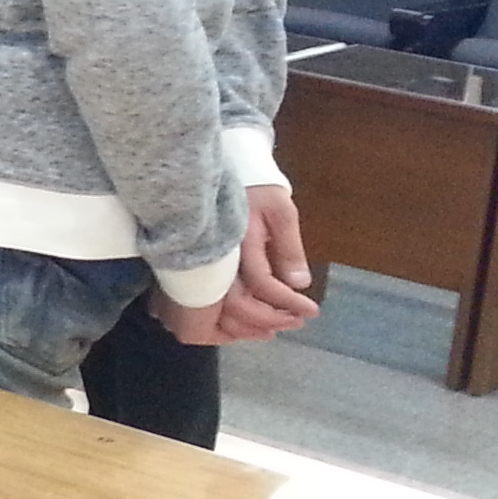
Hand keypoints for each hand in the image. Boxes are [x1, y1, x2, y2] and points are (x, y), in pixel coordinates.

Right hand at [155, 186, 319, 345]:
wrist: (212, 170)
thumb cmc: (251, 184)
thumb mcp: (279, 209)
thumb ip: (288, 248)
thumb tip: (298, 284)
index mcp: (237, 244)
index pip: (263, 285)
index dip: (287, 302)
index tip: (310, 310)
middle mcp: (212, 260)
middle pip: (234, 307)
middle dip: (267, 321)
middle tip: (294, 322)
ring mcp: (195, 266)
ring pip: (213, 312)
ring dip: (243, 327)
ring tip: (270, 328)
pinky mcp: (187, 270)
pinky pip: (198, 307)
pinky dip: (220, 320)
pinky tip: (239, 320)